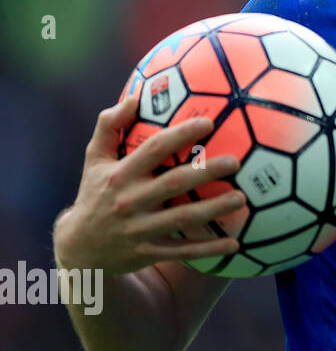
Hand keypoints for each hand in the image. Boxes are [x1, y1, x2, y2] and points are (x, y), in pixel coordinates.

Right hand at [52, 94, 245, 275]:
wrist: (78, 247)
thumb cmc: (95, 193)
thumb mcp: (94, 159)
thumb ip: (109, 126)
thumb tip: (133, 97)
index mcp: (120, 174)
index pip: (153, 149)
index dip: (181, 135)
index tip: (209, 122)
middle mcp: (129, 201)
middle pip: (174, 183)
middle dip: (206, 172)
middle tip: (235, 162)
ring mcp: (138, 229)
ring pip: (182, 218)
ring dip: (214, 209)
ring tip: (242, 198)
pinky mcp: (146, 253)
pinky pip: (182, 251)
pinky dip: (209, 249)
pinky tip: (235, 243)